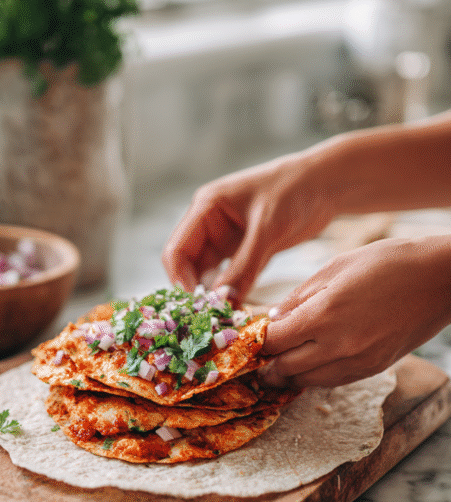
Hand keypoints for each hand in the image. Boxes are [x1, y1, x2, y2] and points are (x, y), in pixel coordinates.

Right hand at [161, 155, 333, 302]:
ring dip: (213, 294)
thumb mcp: (268, 229)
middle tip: (208, 318)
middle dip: (195, 291)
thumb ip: (244, 265)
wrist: (325, 183)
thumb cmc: (294, 191)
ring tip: (223, 317)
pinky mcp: (244, 251)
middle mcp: (209, 224)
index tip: (195, 306)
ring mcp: (226, 238)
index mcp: (206, 208)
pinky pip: (229, 277)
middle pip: (187, 265)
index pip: (177, 249)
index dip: (180, 279)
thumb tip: (222, 300)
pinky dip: (231, 292)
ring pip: (207, 274)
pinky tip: (237, 309)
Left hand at [262, 236, 450, 387]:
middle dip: (268, 363)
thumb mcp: (335, 267)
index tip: (252, 336)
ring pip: (308, 381)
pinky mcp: (373, 369)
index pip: (274, 341)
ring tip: (280, 364)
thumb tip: (273, 319)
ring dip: (290, 374)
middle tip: (259, 357)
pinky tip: (310, 363)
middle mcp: (339, 345)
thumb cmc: (388, 262)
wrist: (440, 279)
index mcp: (324, 315)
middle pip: (286, 368)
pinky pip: (332, 381)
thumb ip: (299, 297)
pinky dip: (315, 375)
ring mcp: (358, 361)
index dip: (258, 341)